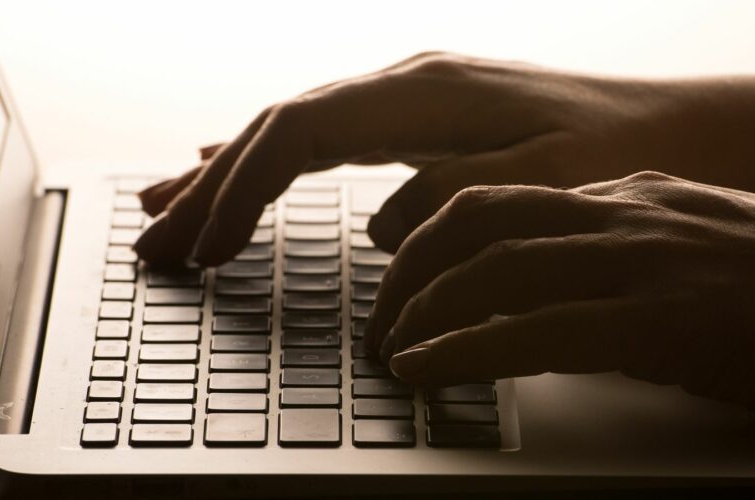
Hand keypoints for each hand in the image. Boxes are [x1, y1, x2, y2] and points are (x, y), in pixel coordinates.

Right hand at [133, 51, 754, 264]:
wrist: (670, 125)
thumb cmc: (615, 153)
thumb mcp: (539, 183)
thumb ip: (450, 198)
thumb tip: (381, 228)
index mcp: (422, 96)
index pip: (295, 137)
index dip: (238, 191)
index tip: (207, 249)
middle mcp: (402, 83)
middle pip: (274, 128)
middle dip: (208, 187)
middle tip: (154, 238)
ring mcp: (404, 96)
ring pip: (290, 129)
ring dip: (225, 172)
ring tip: (168, 207)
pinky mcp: (415, 116)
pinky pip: (321, 136)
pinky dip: (270, 160)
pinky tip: (234, 166)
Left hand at [369, 171, 754, 408]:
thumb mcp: (682, 249)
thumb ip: (611, 251)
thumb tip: (536, 276)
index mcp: (626, 197)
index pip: (498, 201)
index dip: (433, 240)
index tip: (403, 278)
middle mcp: (624, 216)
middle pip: (476, 223)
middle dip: (410, 272)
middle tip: (379, 318)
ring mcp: (642, 263)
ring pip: (493, 271)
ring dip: (423, 312)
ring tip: (390, 349)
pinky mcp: (661, 321)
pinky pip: (534, 331)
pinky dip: (465, 350)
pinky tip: (426, 369)